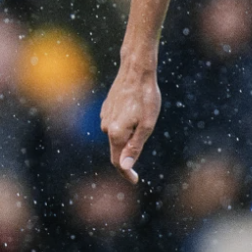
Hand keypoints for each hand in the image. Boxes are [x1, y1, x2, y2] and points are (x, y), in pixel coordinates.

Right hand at [100, 66, 161, 183]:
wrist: (135, 71)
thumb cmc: (146, 98)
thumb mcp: (146, 125)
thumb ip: (134, 147)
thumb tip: (124, 167)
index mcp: (116, 133)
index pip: (117, 161)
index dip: (126, 173)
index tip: (134, 181)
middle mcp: (106, 127)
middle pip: (116, 149)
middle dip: (127, 157)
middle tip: (140, 159)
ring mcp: (104, 117)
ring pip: (117, 136)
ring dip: (128, 138)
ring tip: (143, 121)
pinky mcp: (106, 109)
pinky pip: (115, 125)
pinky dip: (124, 127)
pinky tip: (135, 115)